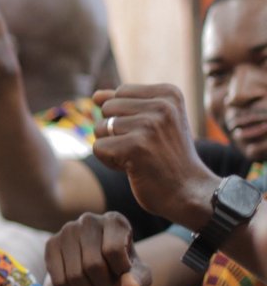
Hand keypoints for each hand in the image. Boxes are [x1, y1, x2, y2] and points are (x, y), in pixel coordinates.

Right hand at [44, 212, 152, 285]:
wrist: (97, 264)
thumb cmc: (121, 267)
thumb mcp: (138, 274)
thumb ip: (139, 280)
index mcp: (114, 221)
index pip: (113, 251)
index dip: (120, 272)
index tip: (125, 276)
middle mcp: (88, 220)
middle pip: (92, 265)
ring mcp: (66, 231)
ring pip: (74, 275)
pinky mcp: (51, 244)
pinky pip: (59, 281)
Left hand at [93, 84, 219, 227]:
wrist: (189, 192)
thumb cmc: (169, 158)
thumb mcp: (155, 123)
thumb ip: (125, 105)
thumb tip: (96, 96)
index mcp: (169, 93)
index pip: (120, 93)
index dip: (125, 116)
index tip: (149, 134)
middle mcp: (162, 105)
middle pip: (108, 109)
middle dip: (114, 131)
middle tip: (142, 148)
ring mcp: (150, 125)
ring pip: (100, 128)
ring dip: (112, 148)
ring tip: (138, 158)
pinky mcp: (136, 146)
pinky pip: (98, 148)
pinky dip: (109, 162)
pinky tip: (132, 168)